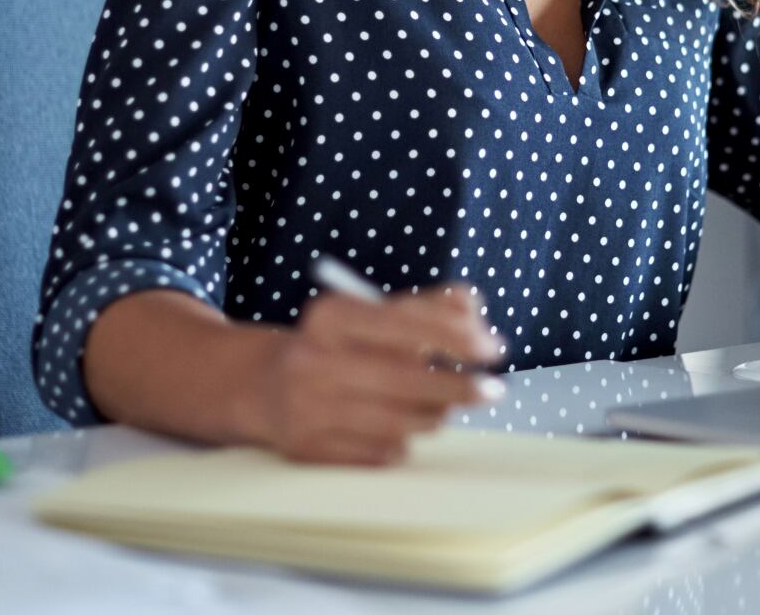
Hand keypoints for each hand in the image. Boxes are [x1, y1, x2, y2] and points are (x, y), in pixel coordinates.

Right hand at [251, 282, 506, 465]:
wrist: (266, 387)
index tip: (493, 348)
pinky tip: (397, 429)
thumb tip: (474, 308)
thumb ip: (428, 306)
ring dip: (433, 415)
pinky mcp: (308, 450)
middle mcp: (313, 360)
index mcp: (330, 316)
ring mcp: (307, 408)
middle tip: (492, 390)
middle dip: (459, 386)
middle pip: (406, 379)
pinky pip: (381, 454)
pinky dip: (402, 443)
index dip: (456, 335)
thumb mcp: (374, 315)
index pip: (404, 322)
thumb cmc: (340, 347)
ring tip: (439, 406)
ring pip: (399, 422)